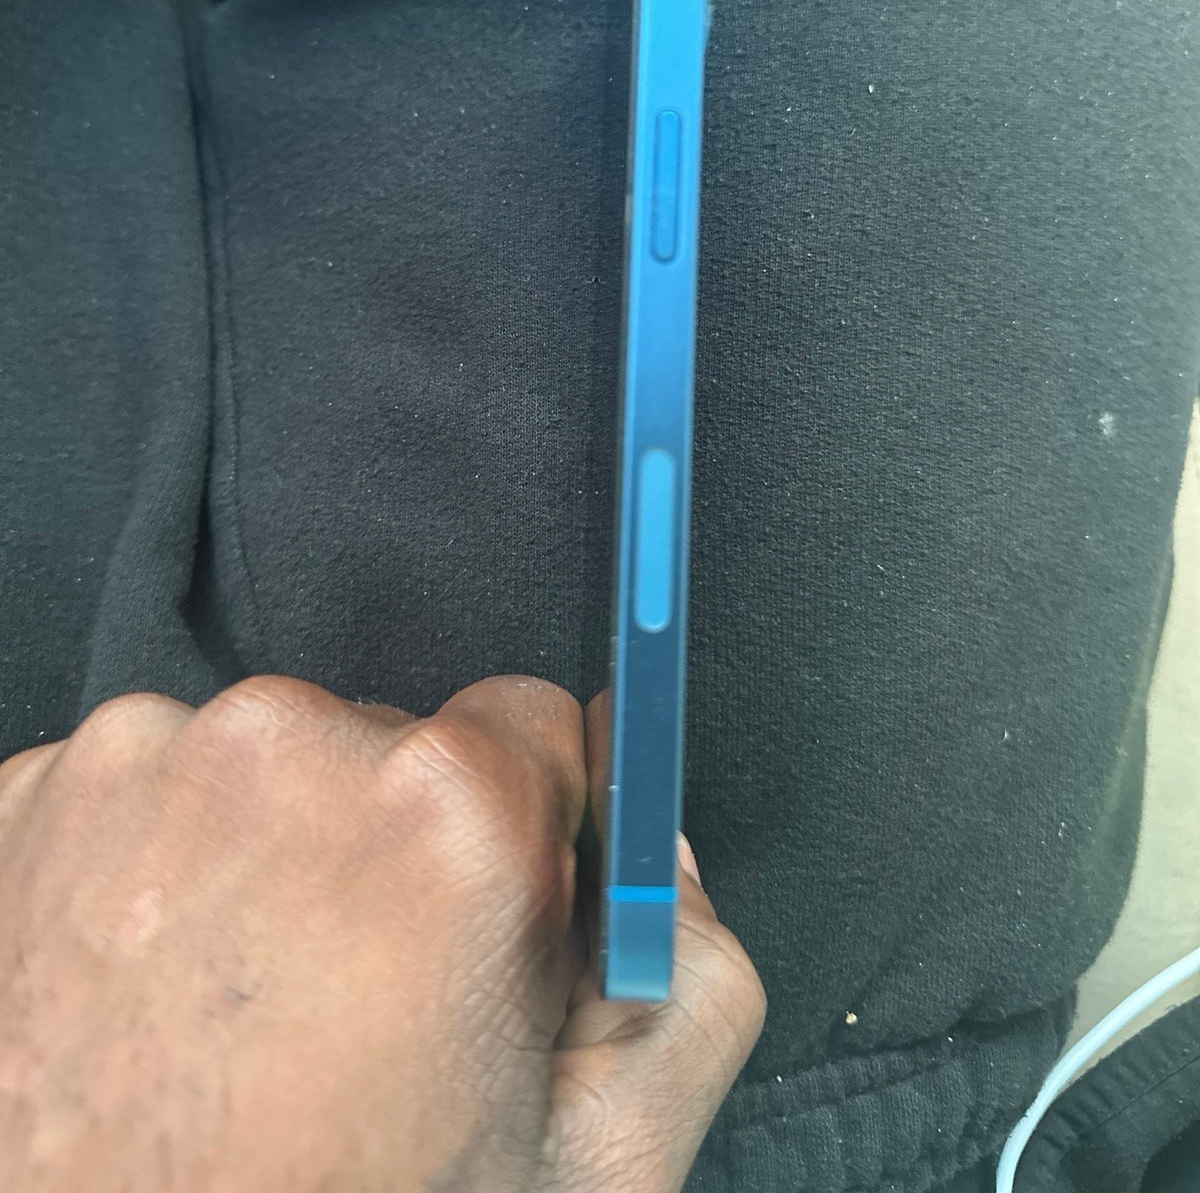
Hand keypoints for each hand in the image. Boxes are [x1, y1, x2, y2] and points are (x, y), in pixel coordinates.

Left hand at [0, 675, 764, 1191]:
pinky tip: (141, 997)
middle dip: (390, 846)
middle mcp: (285, 747)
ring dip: (265, 856)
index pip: (533, 722)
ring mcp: (136, 763)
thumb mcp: (589, 1166)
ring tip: (234, 1015)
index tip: (486, 905)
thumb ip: (692, 977)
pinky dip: (151, 870)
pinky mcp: (25, 794)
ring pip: (261, 767)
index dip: (529, 828)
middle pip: (391, 745)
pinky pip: (141, 794)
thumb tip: (655, 849)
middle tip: (352, 1002)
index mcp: (446, 812)